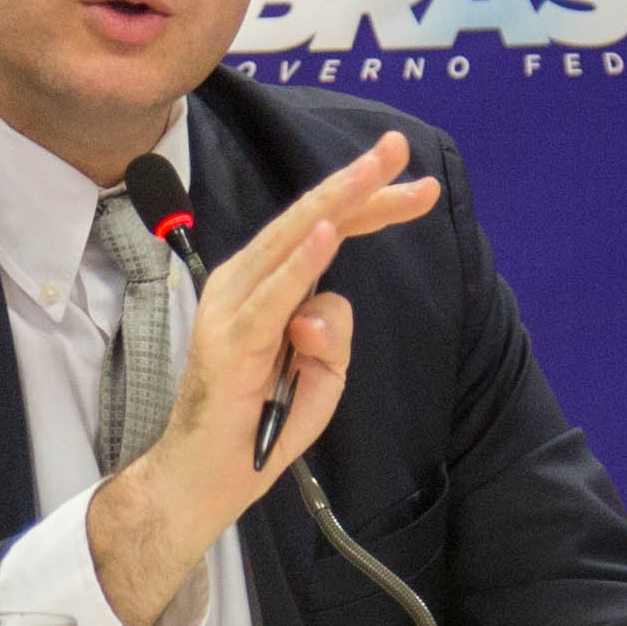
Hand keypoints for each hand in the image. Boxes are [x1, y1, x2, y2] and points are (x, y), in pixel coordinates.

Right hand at [86, 137, 443, 625]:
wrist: (205, 477)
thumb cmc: (260, 426)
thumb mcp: (321, 376)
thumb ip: (333, 333)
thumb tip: (324, 304)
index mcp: (267, 285)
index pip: (323, 230)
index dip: (371, 202)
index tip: (422, 186)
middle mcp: (245, 283)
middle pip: (312, 221)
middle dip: (361, 182)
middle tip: (400, 148)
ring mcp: (233, 308)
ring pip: (294, 240)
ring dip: (338, 202)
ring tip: (374, 171)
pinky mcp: (232, 341)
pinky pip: (275, 294)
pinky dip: (302, 263)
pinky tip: (326, 235)